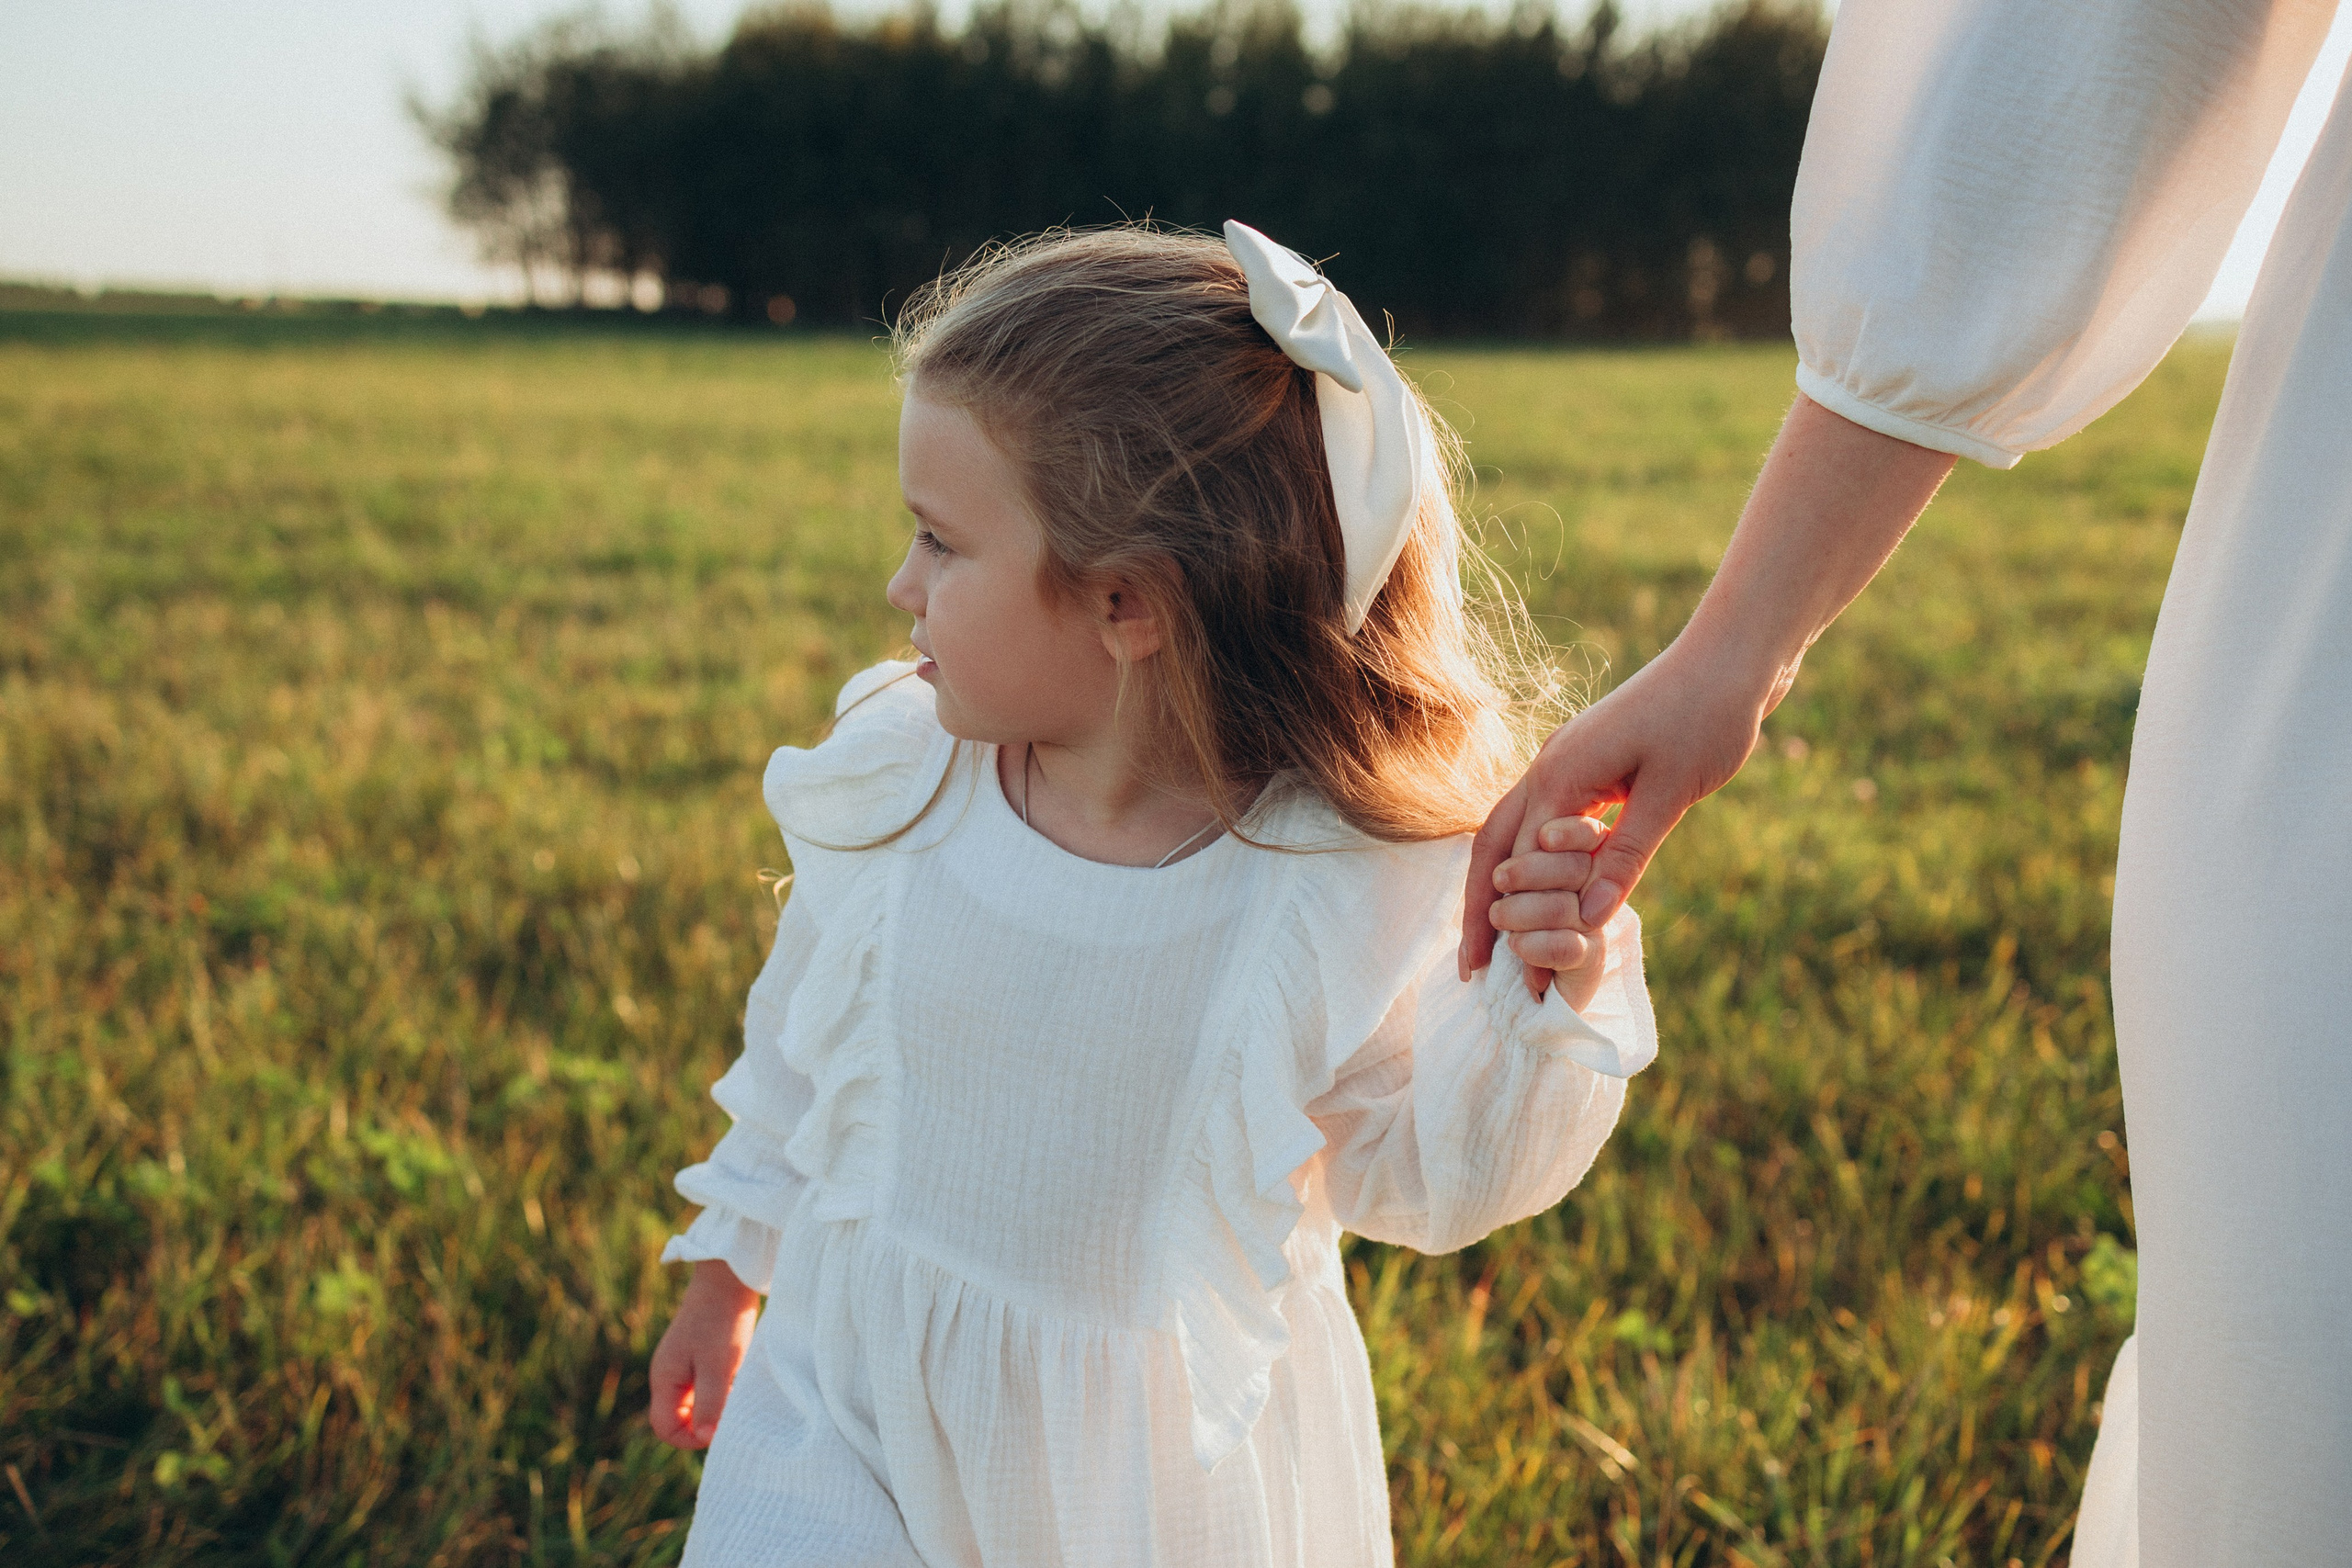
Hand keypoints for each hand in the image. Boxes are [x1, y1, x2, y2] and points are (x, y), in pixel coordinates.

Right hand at [649, 1260, 759, 1449]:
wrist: (728, 1278)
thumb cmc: (723, 1322)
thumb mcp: (719, 1367)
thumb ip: (710, 1404)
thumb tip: (705, 1438)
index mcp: (664, 1378)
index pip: (665, 1427)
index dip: (690, 1438)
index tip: (719, 1430)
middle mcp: (667, 1374)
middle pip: (676, 1418)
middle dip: (702, 1424)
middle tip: (731, 1415)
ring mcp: (680, 1363)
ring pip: (691, 1403)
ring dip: (712, 1408)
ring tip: (735, 1397)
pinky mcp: (697, 1355)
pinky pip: (702, 1387)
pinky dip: (717, 1392)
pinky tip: (737, 1383)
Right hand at [1462, 635, 1775, 987]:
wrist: (1729, 657)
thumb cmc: (1706, 717)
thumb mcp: (1670, 792)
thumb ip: (1625, 854)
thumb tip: (1587, 918)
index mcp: (1562, 776)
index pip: (1521, 863)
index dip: (1517, 926)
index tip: (1519, 982)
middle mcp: (1549, 767)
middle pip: (1493, 847)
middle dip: (1479, 909)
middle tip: (1472, 969)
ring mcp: (1563, 761)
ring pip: (1510, 830)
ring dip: (1498, 885)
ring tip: (1492, 937)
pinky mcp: (1585, 761)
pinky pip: (1541, 818)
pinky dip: (1531, 858)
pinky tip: (1539, 889)